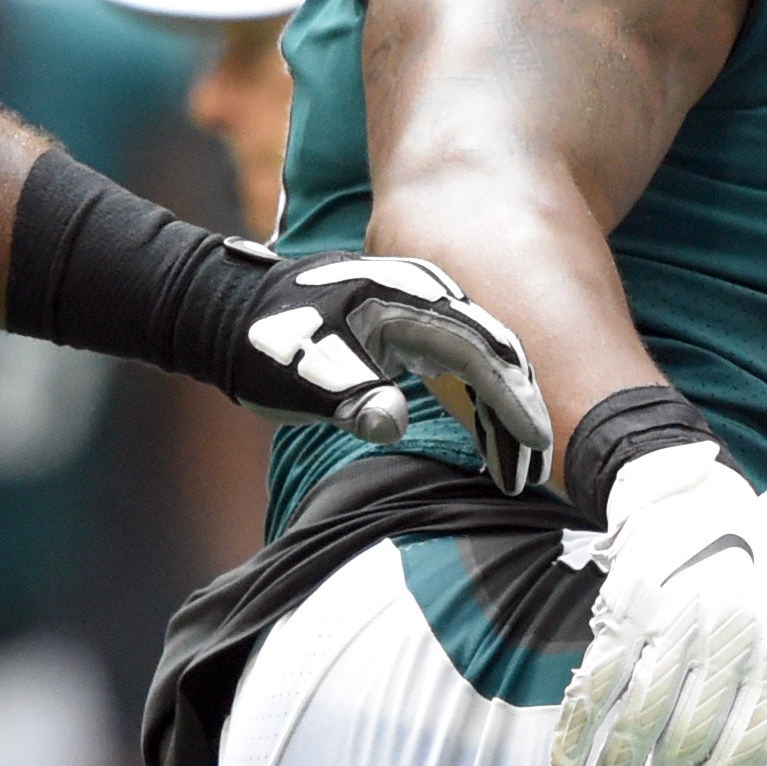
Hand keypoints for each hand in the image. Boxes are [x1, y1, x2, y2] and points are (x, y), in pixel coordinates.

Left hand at [233, 251, 557, 489]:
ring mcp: (421, 308)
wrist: (229, 316)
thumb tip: (389, 421)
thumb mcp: (306, 376)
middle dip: (519, 412)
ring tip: (518, 470)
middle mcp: (425, 294)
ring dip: (502, 414)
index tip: (537, 443)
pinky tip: (490, 443)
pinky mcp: (411, 328)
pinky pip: (463, 365)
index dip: (513, 398)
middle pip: (496, 353)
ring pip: (483, 361)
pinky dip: (480, 403)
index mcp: (407, 297)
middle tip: (536, 471)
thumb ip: (352, 397)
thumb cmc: (267, 344)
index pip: (481, 349)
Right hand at [553, 441, 766, 765]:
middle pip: (688, 735)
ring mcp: (678, 617)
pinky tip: (570, 756)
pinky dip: (579, 730)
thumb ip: (757, 720)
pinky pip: (598, 685)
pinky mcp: (629, 606)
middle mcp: (733, 632)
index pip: (747, 743)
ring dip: (617, 765)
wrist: (696, 511)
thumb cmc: (740, 597)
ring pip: (640, 716)